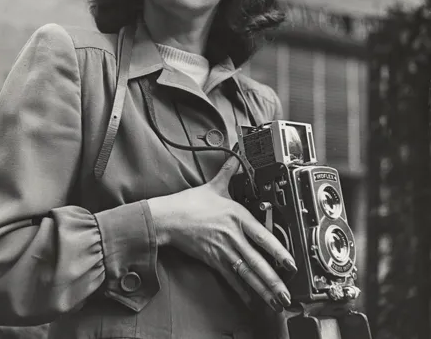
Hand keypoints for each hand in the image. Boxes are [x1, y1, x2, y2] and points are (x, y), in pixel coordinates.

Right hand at [147, 155, 296, 312]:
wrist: (168, 217)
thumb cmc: (190, 203)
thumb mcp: (214, 185)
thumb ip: (230, 171)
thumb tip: (237, 157)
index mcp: (236, 216)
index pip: (262, 236)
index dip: (278, 251)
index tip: (290, 263)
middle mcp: (232, 235)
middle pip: (256, 261)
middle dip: (273, 280)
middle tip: (286, 294)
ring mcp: (222, 250)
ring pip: (245, 273)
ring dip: (261, 289)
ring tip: (274, 301)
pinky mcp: (212, 259)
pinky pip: (229, 278)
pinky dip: (241, 290)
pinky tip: (250, 300)